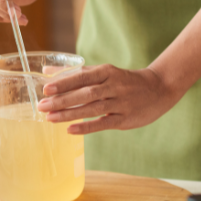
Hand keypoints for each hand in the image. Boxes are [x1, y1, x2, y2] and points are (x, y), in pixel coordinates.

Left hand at [36, 64, 182, 134]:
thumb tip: (46, 70)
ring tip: (50, 118)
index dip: (63, 83)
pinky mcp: (125, 119)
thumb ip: (75, 72)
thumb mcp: (103, 71)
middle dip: (62, 100)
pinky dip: (87, 126)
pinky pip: (103, 123)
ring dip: (70, 114)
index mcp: (107, 72)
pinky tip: (70, 130)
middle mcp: (113, 85)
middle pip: (85, 93)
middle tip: (42, 106)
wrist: (159, 88)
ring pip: (92, 108)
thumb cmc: (124, 80)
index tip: (46, 89)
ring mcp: (120, 102)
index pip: (82, 76)